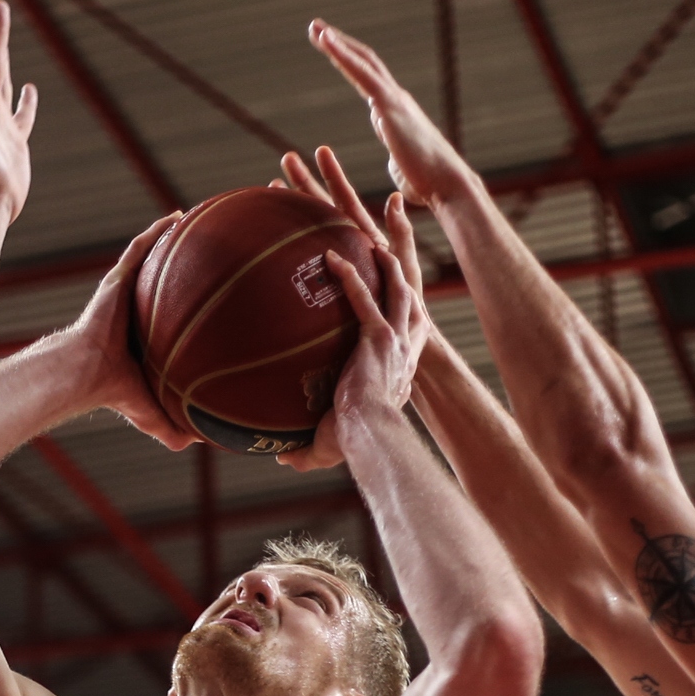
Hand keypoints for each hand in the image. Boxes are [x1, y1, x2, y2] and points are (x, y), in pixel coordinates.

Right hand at [67, 216, 198, 450]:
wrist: (86, 373)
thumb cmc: (114, 393)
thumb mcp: (151, 413)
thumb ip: (173, 428)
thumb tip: (198, 445)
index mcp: (145, 338)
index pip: (170, 316)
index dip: (189, 306)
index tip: (215, 297)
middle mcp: (136, 311)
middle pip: (165, 282)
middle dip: (186, 267)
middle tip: (214, 255)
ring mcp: (126, 293)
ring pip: (154, 259)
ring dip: (173, 241)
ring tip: (198, 224)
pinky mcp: (118, 280)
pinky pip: (140, 249)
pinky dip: (157, 232)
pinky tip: (177, 217)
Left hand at [309, 20, 473, 211]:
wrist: (447, 186)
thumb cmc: (428, 185)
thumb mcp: (404, 168)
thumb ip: (397, 159)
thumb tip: (397, 161)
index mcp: (394, 113)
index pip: (367, 81)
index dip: (348, 64)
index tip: (329, 51)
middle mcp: (395, 99)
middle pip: (364, 63)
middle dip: (339, 45)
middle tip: (315, 28)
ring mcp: (394, 100)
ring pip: (363, 62)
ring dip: (338, 43)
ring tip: (315, 27)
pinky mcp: (391, 106)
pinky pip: (362, 73)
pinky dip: (343, 54)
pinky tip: (326, 41)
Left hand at [316, 202, 431, 436]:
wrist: (370, 439)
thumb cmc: (355, 446)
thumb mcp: (331, 445)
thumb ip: (309, 449)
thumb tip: (283, 457)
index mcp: (401, 371)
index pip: (411, 334)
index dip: (407, 311)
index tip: (398, 298)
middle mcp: (405, 351)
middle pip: (411, 299)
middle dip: (402, 270)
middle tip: (388, 249)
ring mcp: (396, 341)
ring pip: (398, 288)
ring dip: (385, 261)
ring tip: (368, 238)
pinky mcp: (379, 337)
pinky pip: (363, 297)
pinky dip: (349, 274)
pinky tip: (328, 257)